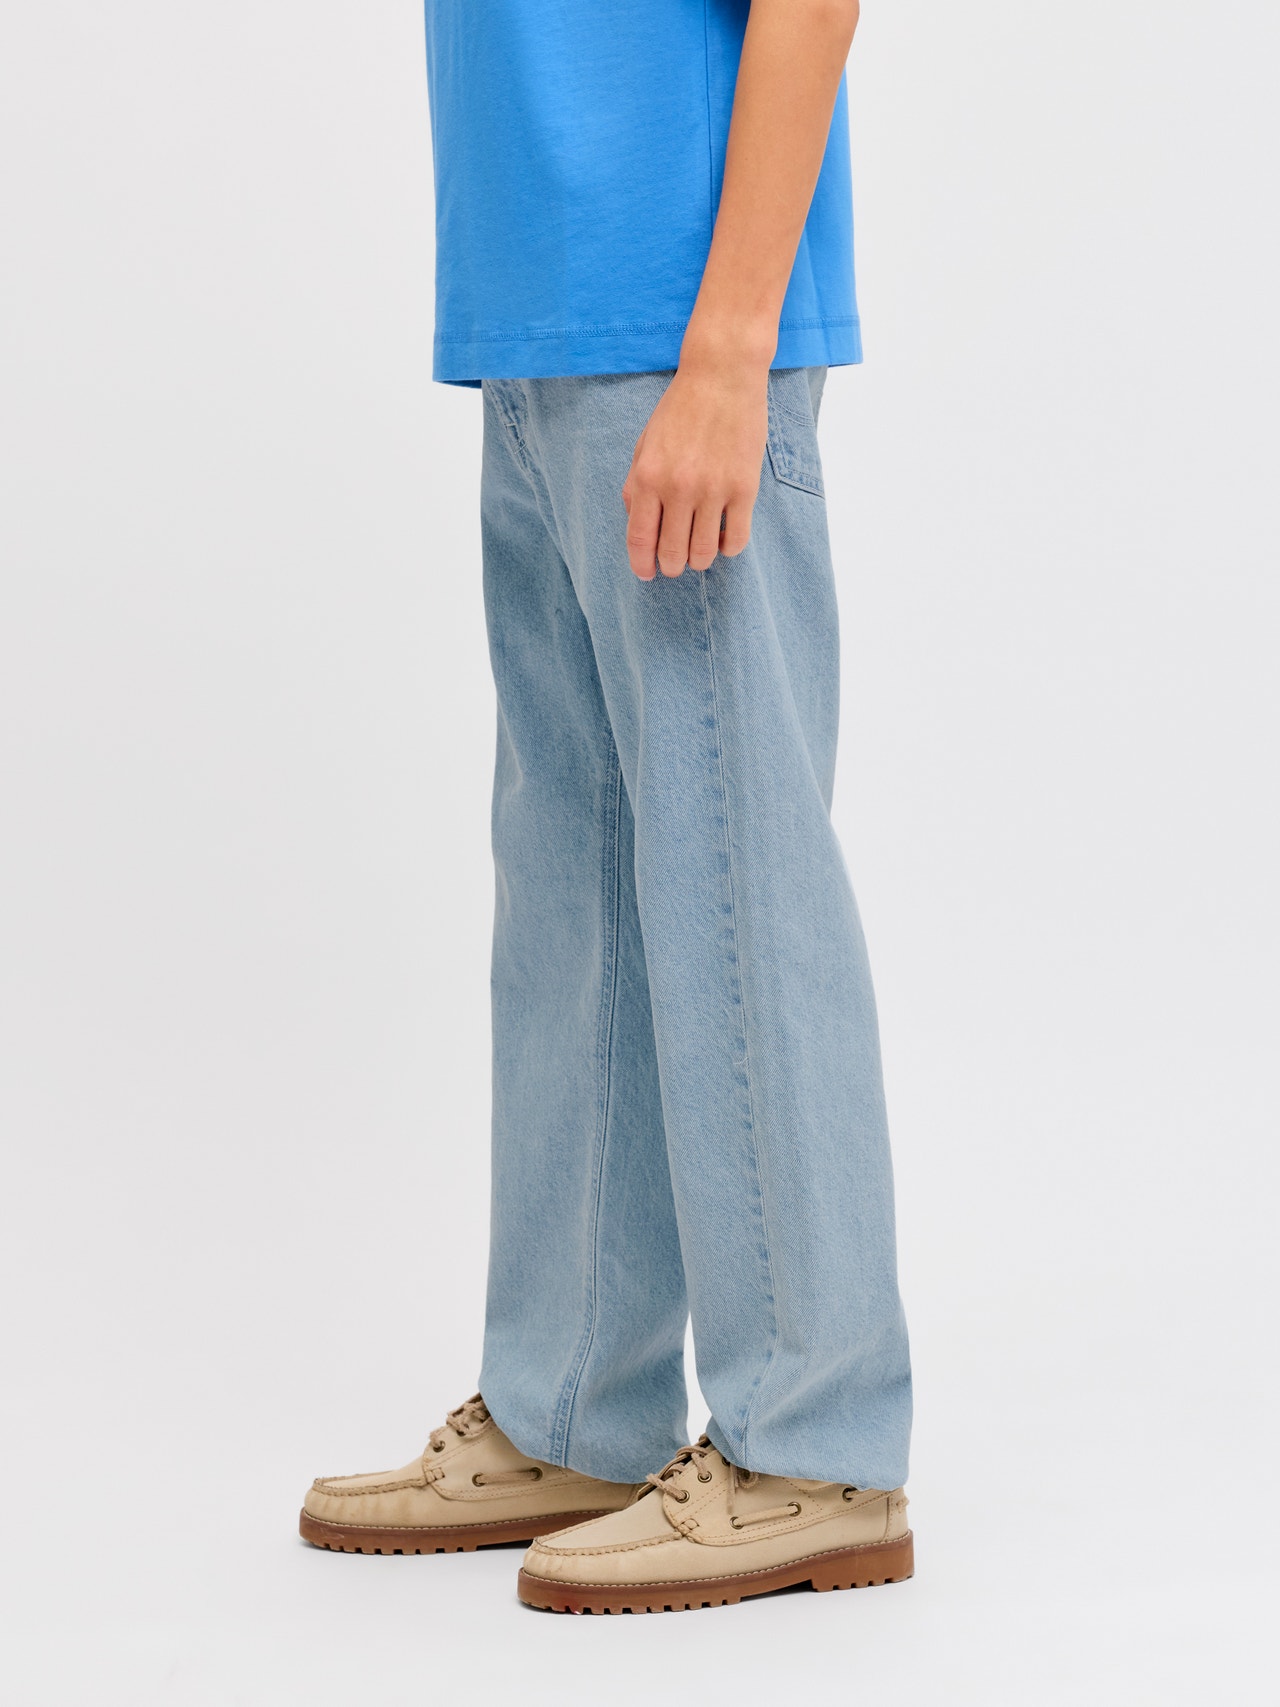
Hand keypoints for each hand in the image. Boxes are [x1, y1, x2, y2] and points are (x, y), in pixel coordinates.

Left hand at [621, 356, 768, 579]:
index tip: (646, 573)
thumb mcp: (645, 443)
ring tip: (700, 550)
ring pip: (704, 553)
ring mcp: (713, 490)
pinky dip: (728, 548)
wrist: (722, 375)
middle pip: (672, 553)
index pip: (640, 538)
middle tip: (676, 563)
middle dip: (672, 566)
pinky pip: (736, 539)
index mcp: (647, 477)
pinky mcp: (744, 488)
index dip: (641, 564)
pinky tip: (724, 537)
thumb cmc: (681, 408)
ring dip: (700, 560)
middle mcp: (678, 488)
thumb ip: (636, 484)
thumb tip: (636, 523)